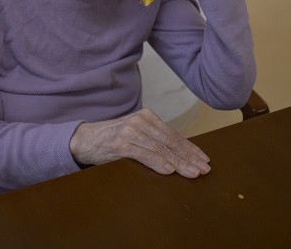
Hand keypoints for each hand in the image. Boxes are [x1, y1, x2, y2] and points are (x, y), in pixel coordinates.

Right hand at [69, 108, 210, 177]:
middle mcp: (142, 120)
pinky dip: (157, 162)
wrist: (86, 139)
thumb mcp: (137, 134)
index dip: (191, 148)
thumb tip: (180, 155)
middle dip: (190, 157)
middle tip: (205, 169)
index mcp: (148, 117)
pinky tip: (169, 170)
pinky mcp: (121, 143)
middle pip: (171, 142)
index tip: (204, 159)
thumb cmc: (114, 139)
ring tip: (192, 173)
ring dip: (179, 163)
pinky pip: (144, 154)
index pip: (175, 135)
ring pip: (161, 149)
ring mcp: (131, 130)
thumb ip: (155, 139)